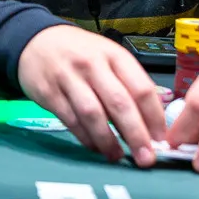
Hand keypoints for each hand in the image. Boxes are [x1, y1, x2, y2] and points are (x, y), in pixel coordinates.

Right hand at [18, 25, 165, 166]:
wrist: (36, 41)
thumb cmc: (80, 52)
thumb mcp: (108, 55)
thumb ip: (127, 82)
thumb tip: (149, 120)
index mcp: (114, 55)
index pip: (141, 87)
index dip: (154, 117)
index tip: (162, 138)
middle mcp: (93, 65)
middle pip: (119, 103)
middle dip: (136, 134)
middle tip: (146, 157)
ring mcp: (69, 78)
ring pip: (93, 114)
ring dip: (108, 140)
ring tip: (118, 156)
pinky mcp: (49, 93)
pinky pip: (71, 121)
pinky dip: (85, 138)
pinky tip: (95, 147)